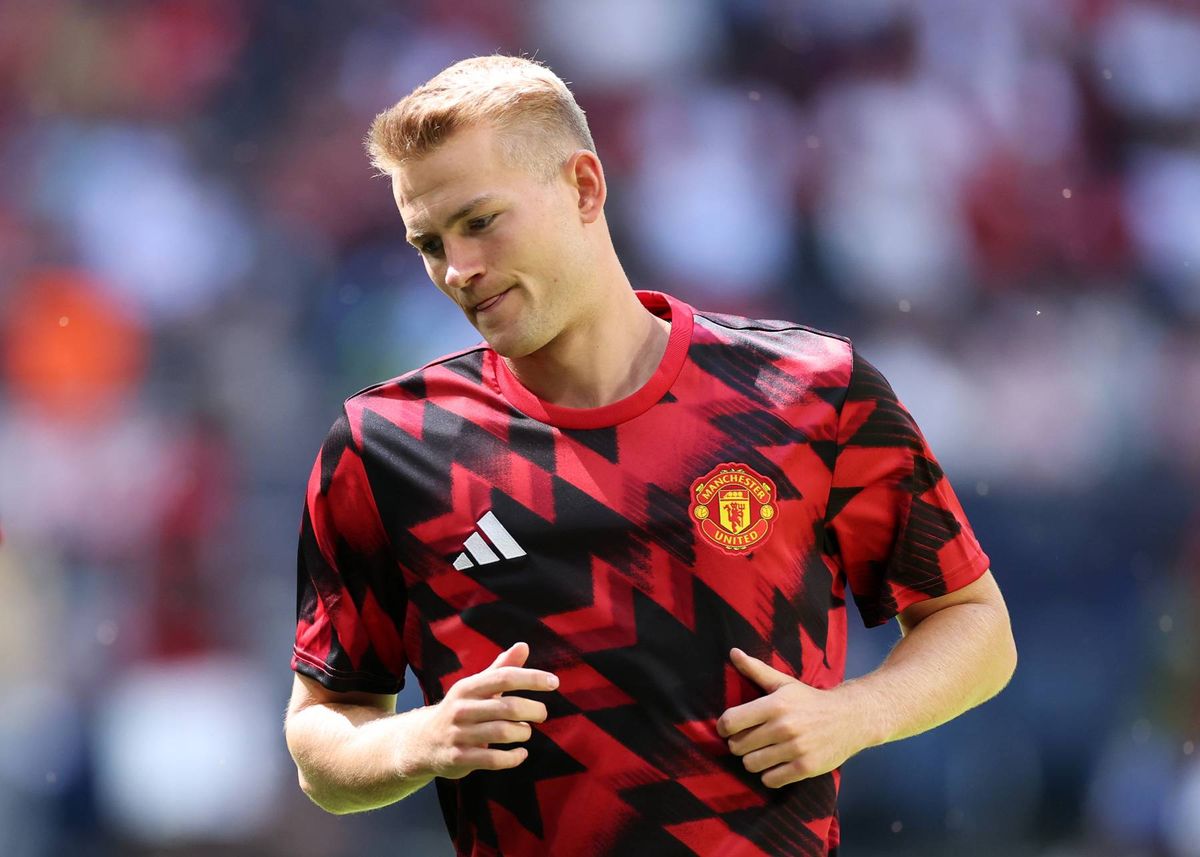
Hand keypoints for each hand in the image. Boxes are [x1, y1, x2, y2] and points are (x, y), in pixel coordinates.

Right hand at [414, 642, 557, 779]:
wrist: (423, 742)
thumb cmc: (460, 710)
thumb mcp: (476, 687)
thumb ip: (501, 668)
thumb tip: (524, 645)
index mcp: (468, 687)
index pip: (505, 677)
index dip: (532, 678)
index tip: (554, 682)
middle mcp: (461, 708)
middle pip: (508, 706)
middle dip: (533, 710)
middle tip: (543, 713)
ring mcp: (458, 734)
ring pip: (502, 732)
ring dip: (523, 732)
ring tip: (526, 731)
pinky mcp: (459, 757)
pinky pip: (493, 759)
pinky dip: (513, 757)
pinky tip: (521, 753)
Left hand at [716, 648, 871, 788]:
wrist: (850, 718)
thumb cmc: (810, 700)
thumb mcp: (784, 683)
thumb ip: (756, 670)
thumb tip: (733, 652)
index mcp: (775, 704)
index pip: (731, 721)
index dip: (724, 727)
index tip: (729, 728)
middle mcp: (783, 727)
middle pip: (738, 746)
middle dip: (738, 744)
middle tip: (749, 740)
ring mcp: (795, 749)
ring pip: (751, 764)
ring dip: (753, 760)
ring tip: (762, 752)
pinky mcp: (805, 768)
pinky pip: (771, 780)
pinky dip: (770, 775)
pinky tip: (777, 764)